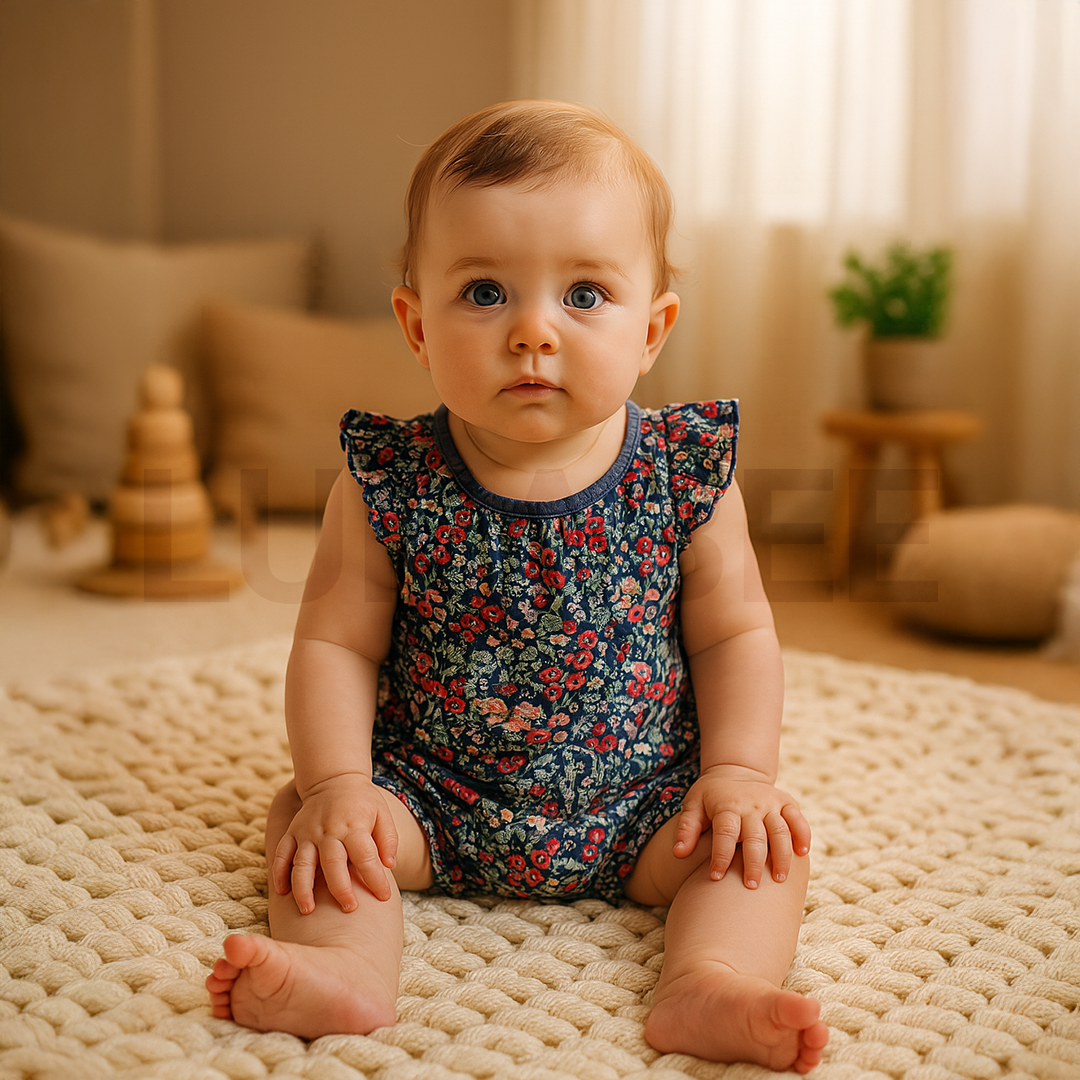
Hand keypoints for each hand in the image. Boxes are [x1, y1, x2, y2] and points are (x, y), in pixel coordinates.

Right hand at [272, 774, 397, 913]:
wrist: (335, 779)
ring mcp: (307, 832)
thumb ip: (388, 839)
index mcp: (354, 826)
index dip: (375, 878)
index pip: (366, 856)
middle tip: (349, 909)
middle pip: (332, 863)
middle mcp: (329, 831)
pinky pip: (282, 854)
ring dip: (303, 888)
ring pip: (302, 863)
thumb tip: (390, 865)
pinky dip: (279, 873)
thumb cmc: (363, 802)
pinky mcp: (292, 833)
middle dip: (341, 889)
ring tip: (308, 910)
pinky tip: (282, 892)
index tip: (384, 896)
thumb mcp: (383, 814)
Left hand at [673, 766, 810, 888]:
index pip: (725, 833)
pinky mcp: (786, 802)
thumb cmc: (710, 795)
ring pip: (780, 830)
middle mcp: (751, 804)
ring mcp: (771, 802)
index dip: (720, 856)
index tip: (715, 877)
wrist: (735, 770)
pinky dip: (803, 834)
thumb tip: (677, 854)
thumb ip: (686, 828)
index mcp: (727, 805)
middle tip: (751, 886)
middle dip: (753, 862)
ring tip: (779, 879)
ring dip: (781, 855)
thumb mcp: (693, 805)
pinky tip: (802, 854)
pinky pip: (798, 818)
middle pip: (755, 836)